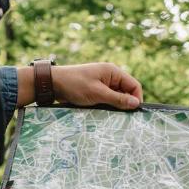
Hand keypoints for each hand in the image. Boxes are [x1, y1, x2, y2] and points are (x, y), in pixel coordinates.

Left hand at [18, 62, 142, 109]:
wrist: (52, 84)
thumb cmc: (74, 85)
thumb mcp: (97, 94)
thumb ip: (117, 99)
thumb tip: (136, 104)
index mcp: (113, 72)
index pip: (134, 85)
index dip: (136, 98)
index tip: (133, 112)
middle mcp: (110, 76)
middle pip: (126, 92)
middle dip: (125, 104)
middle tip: (121, 117)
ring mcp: (103, 83)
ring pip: (117, 97)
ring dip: (115, 106)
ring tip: (109, 114)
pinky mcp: (96, 90)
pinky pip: (107, 99)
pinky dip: (107, 106)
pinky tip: (102, 112)